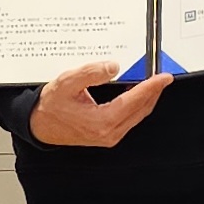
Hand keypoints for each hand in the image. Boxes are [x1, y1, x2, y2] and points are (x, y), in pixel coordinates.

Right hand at [28, 61, 172, 146]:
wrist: (40, 125)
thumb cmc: (51, 106)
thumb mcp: (66, 83)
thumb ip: (90, 73)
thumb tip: (113, 67)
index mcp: (102, 121)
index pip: (135, 101)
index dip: (152, 87)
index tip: (164, 77)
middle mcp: (109, 132)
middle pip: (141, 109)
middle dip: (154, 92)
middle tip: (163, 76)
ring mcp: (109, 136)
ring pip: (138, 115)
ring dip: (147, 98)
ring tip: (154, 82)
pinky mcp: (108, 134)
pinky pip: (130, 118)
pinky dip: (138, 105)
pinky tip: (138, 93)